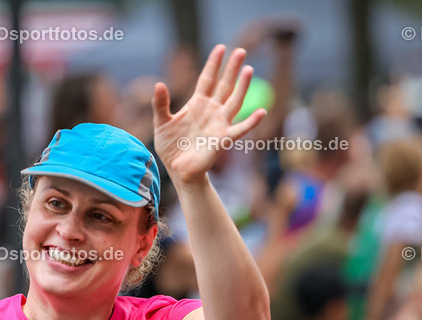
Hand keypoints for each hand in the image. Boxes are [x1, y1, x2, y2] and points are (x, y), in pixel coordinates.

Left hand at [152, 45, 265, 186]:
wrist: (177, 170)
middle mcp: (211, 111)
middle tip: (240, 50)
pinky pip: (241, 129)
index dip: (213, 64)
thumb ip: (160, 104)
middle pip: (224, 85)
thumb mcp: (161, 122)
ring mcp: (219, 124)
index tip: (220, 48)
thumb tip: (159, 84)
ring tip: (249, 70)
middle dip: (232, 69)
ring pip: (234, 101)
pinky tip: (261, 112)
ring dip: (242, 87)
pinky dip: (252, 122)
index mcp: (197, 104)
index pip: (207, 79)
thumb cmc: (171, 147)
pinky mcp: (223, 139)